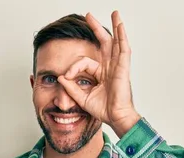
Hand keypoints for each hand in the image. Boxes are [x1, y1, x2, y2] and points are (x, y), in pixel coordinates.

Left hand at [57, 10, 140, 137]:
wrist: (115, 117)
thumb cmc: (104, 110)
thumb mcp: (82, 98)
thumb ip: (71, 88)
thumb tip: (60, 78)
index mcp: (101, 74)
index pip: (84, 62)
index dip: (73, 68)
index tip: (66, 77)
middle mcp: (110, 68)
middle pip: (104, 43)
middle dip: (96, 29)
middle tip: (88, 16)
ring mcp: (118, 67)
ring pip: (116, 42)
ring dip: (115, 27)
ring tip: (115, 13)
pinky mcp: (123, 68)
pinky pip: (124, 49)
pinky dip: (122, 36)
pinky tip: (120, 25)